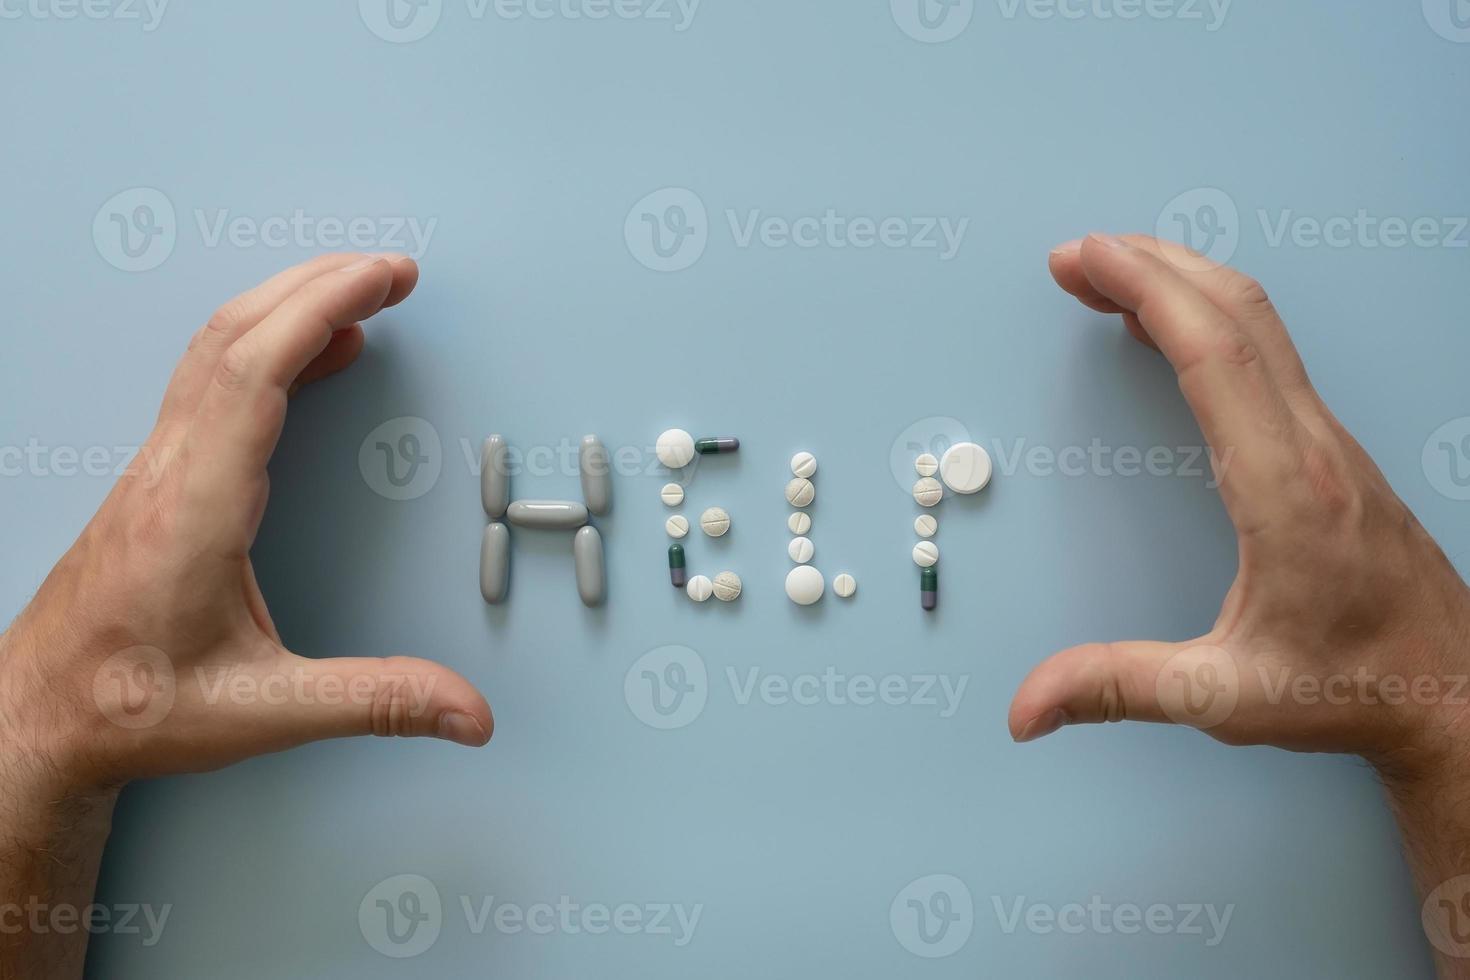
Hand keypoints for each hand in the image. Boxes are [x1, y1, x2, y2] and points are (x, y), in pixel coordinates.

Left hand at [0, 253, 492, 799]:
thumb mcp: (261, 713)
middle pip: (234, 335)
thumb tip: (470, 712)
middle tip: (394, 269)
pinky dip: (272, 346)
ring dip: (289, 304)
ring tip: (362, 291)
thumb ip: (374, 703)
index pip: (254, 373)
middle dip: (317, 284)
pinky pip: (215, 381)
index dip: (321, 309)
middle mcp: (169, 471)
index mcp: (194, 509)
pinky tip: (315, 358)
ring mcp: (158, 468)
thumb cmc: (128, 710)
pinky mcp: (161, 478)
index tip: (384, 277)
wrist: (37, 718)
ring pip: (216, 349)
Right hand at [1008, 234, 1469, 776]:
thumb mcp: (1224, 697)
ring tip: (1113, 275)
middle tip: (1076, 256)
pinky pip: (1270, 354)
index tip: (1086, 259)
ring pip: (1262, 325)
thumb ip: (1119, 689)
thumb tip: (1026, 708)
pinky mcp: (1333, 452)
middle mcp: (1313, 447)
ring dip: (1184, 283)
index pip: (1213, 354)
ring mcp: (1330, 442)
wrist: (1458, 695)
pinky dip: (1212, 319)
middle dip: (1151, 265)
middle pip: (1238, 313)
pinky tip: (1178, 334)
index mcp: (1283, 488)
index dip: (1144, 290)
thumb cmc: (1353, 689)